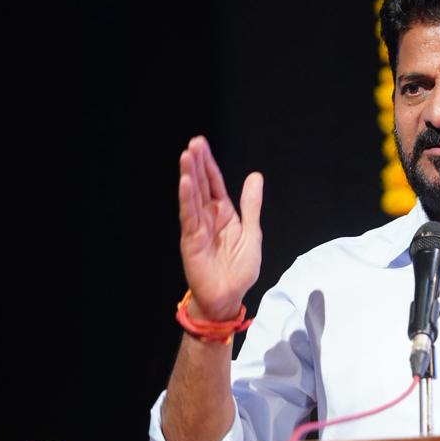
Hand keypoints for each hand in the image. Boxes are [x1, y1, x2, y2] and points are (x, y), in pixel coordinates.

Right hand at [178, 136, 263, 320]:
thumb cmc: (238, 270)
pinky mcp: (191, 240)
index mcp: (223, 214)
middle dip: (196, 164)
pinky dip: (187, 199)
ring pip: (192, 196)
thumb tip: (255, 176)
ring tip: (186, 156)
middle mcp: (208, 217)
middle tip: (193, 143)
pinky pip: (189, 216)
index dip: (208, 165)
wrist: (228, 297)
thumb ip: (251, 205)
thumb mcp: (252, 232)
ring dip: (189, 176)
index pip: (213, 183)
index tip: (201, 145)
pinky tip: (184, 183)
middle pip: (200, 185)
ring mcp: (197, 227)